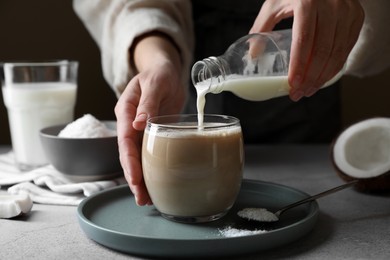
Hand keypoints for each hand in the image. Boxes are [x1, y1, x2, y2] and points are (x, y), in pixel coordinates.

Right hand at [115, 34, 184, 204]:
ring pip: (138, 157)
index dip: (129, 161)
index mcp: (126, 111)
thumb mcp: (155, 83)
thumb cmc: (159, 73)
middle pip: (129, 154)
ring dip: (141, 178)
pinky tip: (156, 183)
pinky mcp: (153, 134)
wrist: (166, 72)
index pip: (125, 140)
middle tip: (141, 198)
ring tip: (147, 199)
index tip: (136, 178)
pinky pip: (150, 154)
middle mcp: (130, 124)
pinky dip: (152, 169)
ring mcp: (141, 131)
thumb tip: (138, 124)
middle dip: (133, 177)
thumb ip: (147, 102)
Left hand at [250, 0, 363, 100]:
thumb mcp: (274, 4)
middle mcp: (331, 6)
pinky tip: (323, 77)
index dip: (299, 65)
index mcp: (308, 3)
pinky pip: (347, 47)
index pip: (304, 40)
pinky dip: (335, 66)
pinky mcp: (356, 17)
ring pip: (338, 52)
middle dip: (311, 77)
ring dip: (323, 77)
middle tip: (299, 93)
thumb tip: (253, 56)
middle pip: (323, 50)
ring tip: (309, 90)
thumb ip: (261, 27)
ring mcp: (347, 11)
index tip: (293, 84)